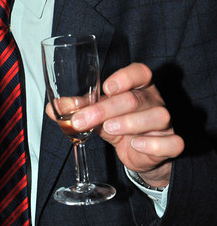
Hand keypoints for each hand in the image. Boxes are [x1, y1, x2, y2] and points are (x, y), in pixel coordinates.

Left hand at [69, 63, 183, 186]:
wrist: (139, 153)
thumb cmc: (119, 125)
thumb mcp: (98, 115)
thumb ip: (79, 109)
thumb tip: (53, 108)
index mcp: (138, 87)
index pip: (140, 72)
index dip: (125, 77)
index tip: (107, 87)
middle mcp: (154, 101)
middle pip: (135, 99)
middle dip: (106, 109)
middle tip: (83, 120)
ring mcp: (165, 122)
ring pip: (158, 116)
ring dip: (130, 123)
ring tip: (109, 129)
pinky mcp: (171, 144)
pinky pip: (172, 142)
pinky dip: (154, 144)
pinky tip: (136, 144)